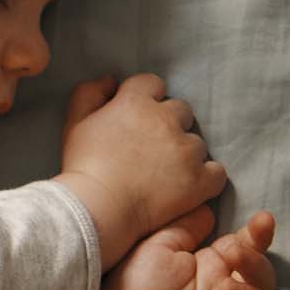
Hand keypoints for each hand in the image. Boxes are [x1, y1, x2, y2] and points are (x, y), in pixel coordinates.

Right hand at [56, 73, 227, 268]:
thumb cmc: (82, 167)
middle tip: (149, 147)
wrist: (97, 209)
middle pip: (180, 110)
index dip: (144, 99)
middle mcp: (166, 120)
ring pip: (196, 142)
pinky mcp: (201, 179)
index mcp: (135, 102)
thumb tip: (111, 80)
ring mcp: (187, 150)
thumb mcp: (73, 123)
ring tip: (162, 173)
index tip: (135, 118)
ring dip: (183, 153)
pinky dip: (205, 177)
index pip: (152, 83)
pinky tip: (186, 186)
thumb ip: (89, 93)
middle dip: (167, 124)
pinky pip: (216, 171)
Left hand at [101, 207, 280, 289]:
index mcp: (214, 268)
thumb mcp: (161, 245)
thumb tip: (207, 209)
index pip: (250, 250)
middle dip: (255, 262)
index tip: (262, 220)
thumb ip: (186, 228)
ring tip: (224, 288)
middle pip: (264, 277)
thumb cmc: (134, 282)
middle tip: (231, 254)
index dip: (260, 235)